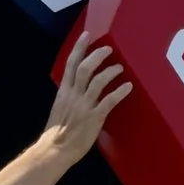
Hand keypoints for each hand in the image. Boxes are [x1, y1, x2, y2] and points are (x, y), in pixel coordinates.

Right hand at [40, 33, 131, 164]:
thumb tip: (77, 87)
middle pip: (85, 67)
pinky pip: (109, 101)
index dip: (79, 48)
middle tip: (109, 49)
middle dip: (97, 55)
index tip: (86, 35)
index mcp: (63, 92)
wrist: (55, 150)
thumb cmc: (57, 132)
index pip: (70, 64)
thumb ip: (69, 96)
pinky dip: (119, 92)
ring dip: (110, 71)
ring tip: (120, 68)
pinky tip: (128, 87)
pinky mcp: (94, 117)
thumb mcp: (60, 107)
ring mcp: (84, 106)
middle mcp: (73, 95)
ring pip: (97, 81)